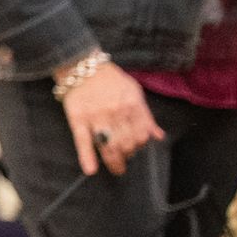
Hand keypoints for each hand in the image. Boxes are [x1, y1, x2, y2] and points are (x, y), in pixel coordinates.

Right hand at [59, 57, 162, 175]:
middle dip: (128, 155)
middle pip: (127, 143)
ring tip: (117, 168)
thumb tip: (158, 136)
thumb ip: (146, 115)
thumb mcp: (134, 92)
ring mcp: (97, 117)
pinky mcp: (78, 119)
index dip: (140, 145)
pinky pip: (83, 140)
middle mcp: (116, 112)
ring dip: (115, 161)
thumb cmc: (110, 79)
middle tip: (124, 159)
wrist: (82, 66)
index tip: (135, 149)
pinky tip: (91, 169)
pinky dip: (86, 156)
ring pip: (110, 145)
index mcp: (132, 105)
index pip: (142, 134)